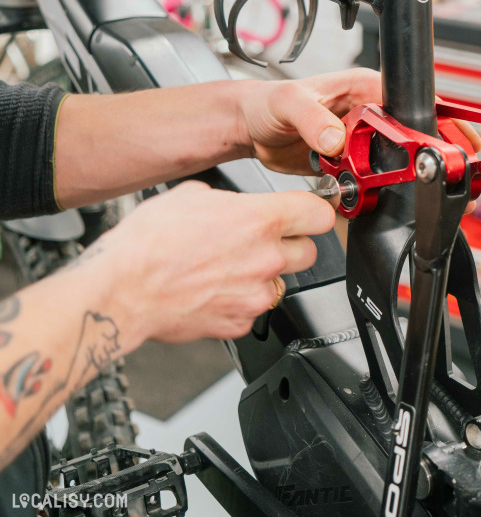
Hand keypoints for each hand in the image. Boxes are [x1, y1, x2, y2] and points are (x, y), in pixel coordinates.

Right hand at [92, 181, 334, 346]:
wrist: (124, 290)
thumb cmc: (149, 243)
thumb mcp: (190, 196)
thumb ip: (228, 200)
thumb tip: (234, 205)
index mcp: (259, 220)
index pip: (319, 214)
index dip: (316, 211)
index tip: (310, 214)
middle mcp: (265, 258)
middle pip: (309, 252)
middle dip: (291, 245)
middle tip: (263, 242)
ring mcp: (255, 294)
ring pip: (281, 282)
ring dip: (264, 275)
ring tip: (229, 268)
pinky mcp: (241, 322)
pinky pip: (255, 308)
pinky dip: (241, 300)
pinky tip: (214, 290)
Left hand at [236, 68, 480, 174]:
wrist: (251, 128)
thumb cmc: (267, 102)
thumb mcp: (288, 103)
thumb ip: (313, 119)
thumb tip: (336, 138)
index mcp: (363, 88)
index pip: (410, 101)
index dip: (434, 119)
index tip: (447, 138)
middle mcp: (367, 114)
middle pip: (409, 134)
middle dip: (421, 153)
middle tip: (432, 170)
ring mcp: (360, 141)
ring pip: (391, 161)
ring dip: (394, 176)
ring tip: (392, 184)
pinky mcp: (349, 163)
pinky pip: (367, 179)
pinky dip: (369, 188)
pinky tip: (365, 193)